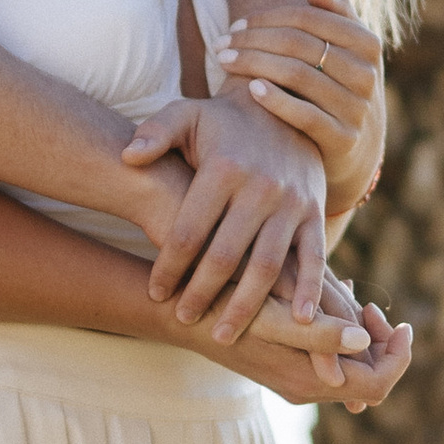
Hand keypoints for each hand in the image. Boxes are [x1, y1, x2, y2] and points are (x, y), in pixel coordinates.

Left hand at [120, 87, 330, 339]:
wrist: (284, 108)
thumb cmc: (222, 122)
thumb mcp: (186, 114)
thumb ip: (154, 132)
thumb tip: (127, 157)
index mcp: (224, 168)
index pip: (190, 230)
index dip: (169, 266)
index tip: (155, 292)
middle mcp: (260, 188)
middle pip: (226, 255)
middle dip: (202, 293)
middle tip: (183, 319)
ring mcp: (291, 204)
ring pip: (268, 265)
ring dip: (246, 305)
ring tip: (223, 335)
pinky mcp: (315, 213)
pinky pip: (313, 257)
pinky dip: (308, 290)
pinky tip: (296, 321)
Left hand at [214, 0, 385, 213]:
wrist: (358, 151)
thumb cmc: (339, 88)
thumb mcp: (348, 52)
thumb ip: (337, 16)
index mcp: (368, 44)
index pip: (309, 18)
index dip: (267, 18)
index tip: (235, 25)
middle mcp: (367, 74)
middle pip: (299, 45)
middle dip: (253, 40)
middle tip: (220, 44)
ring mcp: (357, 108)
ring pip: (298, 75)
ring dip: (254, 65)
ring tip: (224, 63)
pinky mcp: (343, 139)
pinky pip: (305, 114)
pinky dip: (275, 99)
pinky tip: (250, 89)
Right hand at [220, 296, 413, 414]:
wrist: (182, 311)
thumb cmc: (225, 307)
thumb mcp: (273, 316)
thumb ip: (319, 333)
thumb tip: (365, 340)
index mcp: (308, 381)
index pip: (379, 384)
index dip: (398, 355)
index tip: (401, 321)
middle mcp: (305, 389)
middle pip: (370, 381)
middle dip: (383, 345)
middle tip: (373, 308)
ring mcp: (295, 381)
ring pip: (352, 372)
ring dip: (364, 340)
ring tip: (358, 302)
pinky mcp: (286, 367)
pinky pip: (331, 361)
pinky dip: (343, 337)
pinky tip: (336, 304)